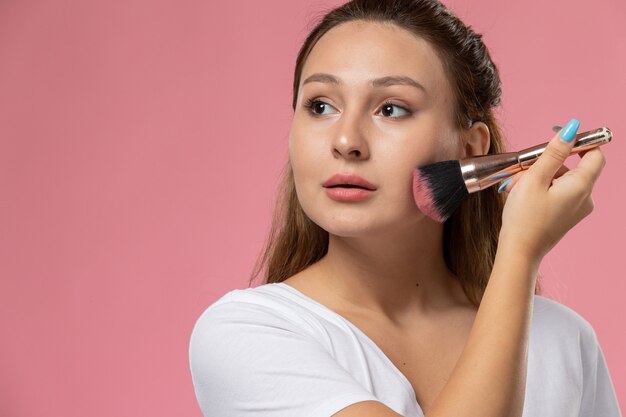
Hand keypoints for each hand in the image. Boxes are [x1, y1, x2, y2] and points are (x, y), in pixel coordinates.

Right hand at [497, 119, 605, 260]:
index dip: (578, 141)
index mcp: (581, 186)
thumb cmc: (524, 218)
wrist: (519, 252)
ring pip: (560, 180)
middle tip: (521, 171)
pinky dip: (539, 190)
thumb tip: (572, 129)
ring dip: (537, 177)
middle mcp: (585, 198)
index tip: (556, 137)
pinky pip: (557, 193)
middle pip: (571, 167)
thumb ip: (554, 152)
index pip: (594, 154)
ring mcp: (576, 209)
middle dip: (544, 164)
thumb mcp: (535, 178)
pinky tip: (520, 196)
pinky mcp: (566, 216)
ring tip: (514, 187)